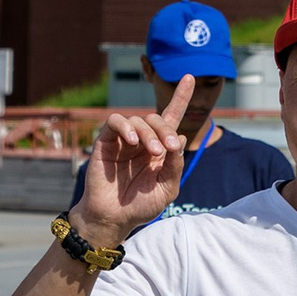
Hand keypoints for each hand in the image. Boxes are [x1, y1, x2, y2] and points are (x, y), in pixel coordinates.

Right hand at [79, 76, 196, 242]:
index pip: (171, 118)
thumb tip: (179, 137)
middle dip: (165, 129)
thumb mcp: (166, 188)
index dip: (181, 97)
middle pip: (157, 118)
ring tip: (152, 152)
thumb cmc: (140, 206)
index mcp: (159, 149)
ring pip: (138, 120)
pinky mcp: (106, 141)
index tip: (191, 77)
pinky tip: (132, 142)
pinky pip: (115, 122)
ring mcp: (124, 140)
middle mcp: (142, 141)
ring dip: (148, 133)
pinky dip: (126, 127)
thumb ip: (174, 164)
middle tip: (166, 148)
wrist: (113, 218)